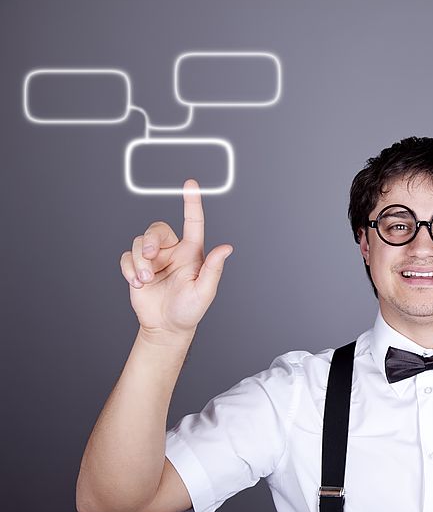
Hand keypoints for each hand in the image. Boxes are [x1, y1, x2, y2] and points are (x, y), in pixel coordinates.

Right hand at [119, 179, 233, 338]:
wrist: (166, 327)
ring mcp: (154, 259)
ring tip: (146, 280)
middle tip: (150, 256)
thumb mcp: (204, 291)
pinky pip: (127, 257)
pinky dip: (129, 269)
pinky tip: (138, 283)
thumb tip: (226, 248)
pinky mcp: (137, 267)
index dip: (192, 203)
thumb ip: (213, 269)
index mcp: (191, 253)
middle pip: (157, 229)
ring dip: (139, 261)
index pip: (193, 222)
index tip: (191, 184)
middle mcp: (172, 252)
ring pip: (139, 242)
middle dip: (150, 240)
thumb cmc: (189, 310)